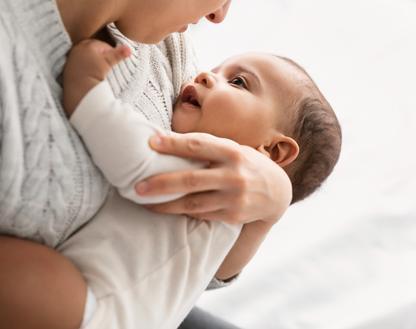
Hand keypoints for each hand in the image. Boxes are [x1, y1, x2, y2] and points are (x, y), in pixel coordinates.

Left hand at [62, 39, 131, 116]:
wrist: (79, 89)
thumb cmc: (94, 74)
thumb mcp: (108, 63)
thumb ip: (118, 54)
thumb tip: (130, 49)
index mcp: (87, 45)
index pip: (103, 45)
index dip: (110, 53)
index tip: (112, 62)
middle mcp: (77, 48)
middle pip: (94, 49)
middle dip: (100, 55)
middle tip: (105, 65)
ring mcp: (72, 56)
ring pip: (87, 55)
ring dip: (92, 60)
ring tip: (97, 70)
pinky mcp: (68, 65)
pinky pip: (79, 62)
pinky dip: (85, 65)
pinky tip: (89, 73)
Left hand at [135, 133, 291, 224]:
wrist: (277, 191)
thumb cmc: (245, 163)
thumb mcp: (232, 149)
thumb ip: (207, 147)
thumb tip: (167, 141)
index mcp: (232, 152)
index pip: (199, 145)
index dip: (174, 144)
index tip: (151, 142)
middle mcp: (234, 175)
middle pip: (191, 180)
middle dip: (162, 183)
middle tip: (138, 186)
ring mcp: (234, 198)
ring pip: (193, 203)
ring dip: (166, 204)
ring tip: (145, 202)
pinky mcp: (233, 216)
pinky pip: (202, 215)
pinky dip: (182, 212)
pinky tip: (167, 208)